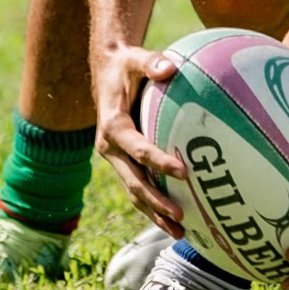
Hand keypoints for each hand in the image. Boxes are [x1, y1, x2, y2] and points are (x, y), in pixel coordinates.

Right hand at [94, 44, 186, 237]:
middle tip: (181, 216)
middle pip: (133, 182)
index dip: (158, 162)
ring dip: (155, 213)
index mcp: (112, 127)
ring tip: (181, 232)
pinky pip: (138, 186)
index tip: (183, 172)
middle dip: (156, 203)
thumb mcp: (134, 58)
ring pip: (134, 192)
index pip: (137, 150)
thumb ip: (152, 62)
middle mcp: (110, 148)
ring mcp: (115, 158)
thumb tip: (170, 67)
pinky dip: (154, 204)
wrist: (105, 72)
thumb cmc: (125, 65)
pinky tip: (176, 218)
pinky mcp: (122, 162)